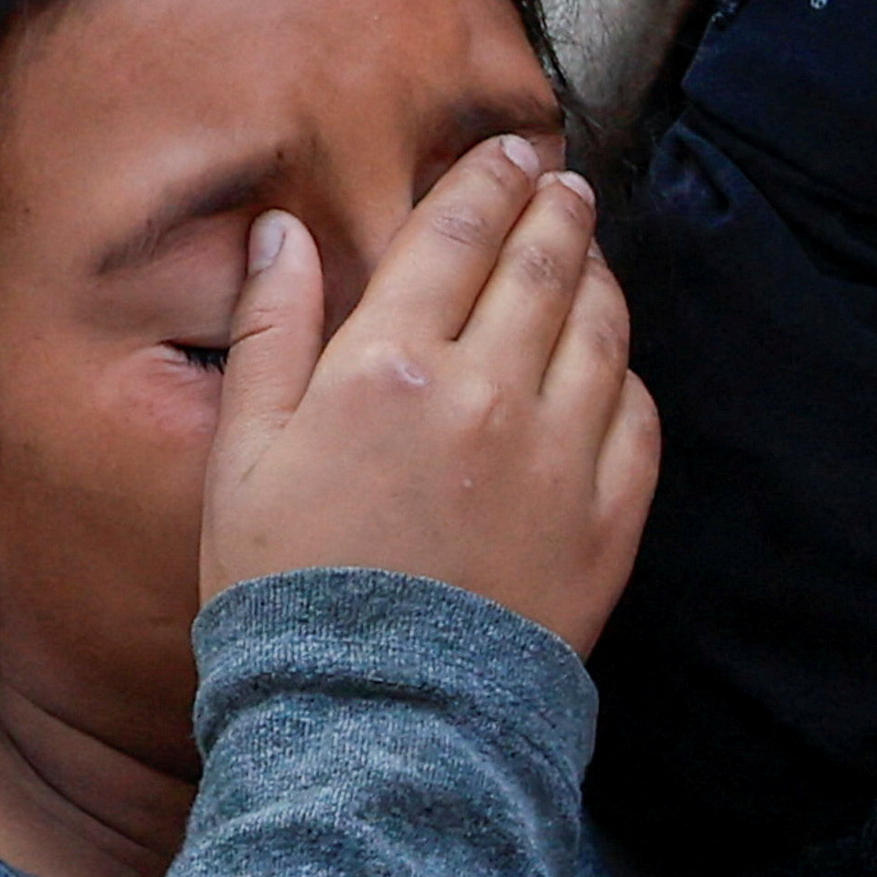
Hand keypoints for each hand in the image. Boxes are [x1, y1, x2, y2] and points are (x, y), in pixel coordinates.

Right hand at [198, 136, 660, 655]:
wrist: (371, 725)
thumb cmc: (286, 593)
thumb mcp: (241, 458)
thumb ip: (271, 330)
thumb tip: (283, 230)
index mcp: (389, 368)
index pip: (457, 235)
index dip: (488, 179)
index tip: (509, 151)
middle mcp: (487, 395)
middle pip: (544, 265)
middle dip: (557, 209)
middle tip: (563, 183)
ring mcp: (558, 459)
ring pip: (602, 331)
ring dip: (599, 277)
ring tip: (590, 255)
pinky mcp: (605, 524)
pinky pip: (636, 421)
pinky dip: (626, 377)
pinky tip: (610, 367)